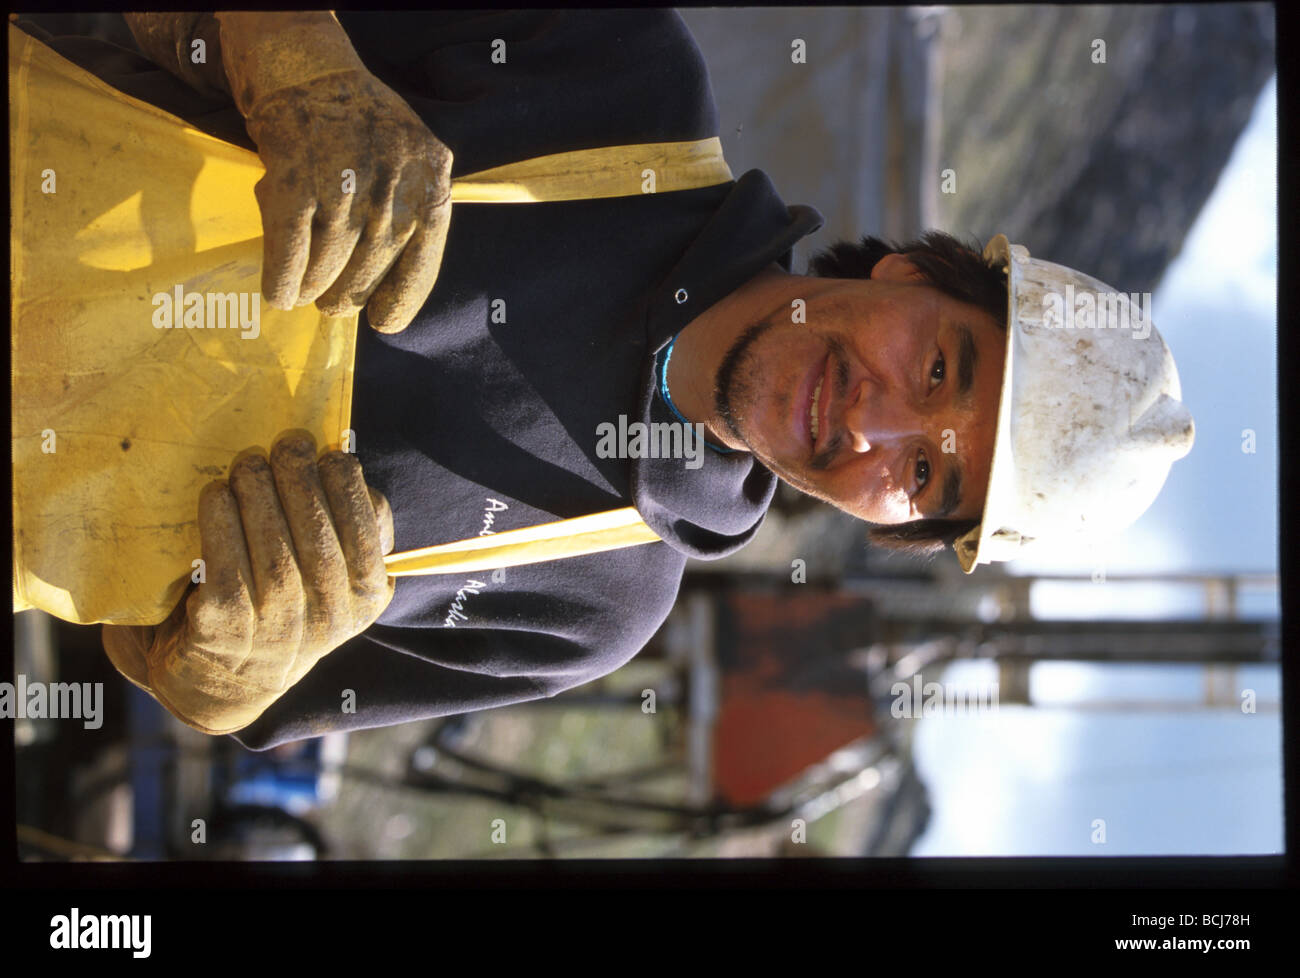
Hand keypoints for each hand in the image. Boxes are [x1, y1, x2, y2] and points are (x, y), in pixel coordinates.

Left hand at [102, 431, 394, 733]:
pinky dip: (220, 516)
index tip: (327, 453)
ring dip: (257, 488)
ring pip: (271, 542)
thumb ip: (352, 533)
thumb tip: (343, 463)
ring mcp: (276, 624)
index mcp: (365, 597)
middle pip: (318, 531)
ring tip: (249, 463)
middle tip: (285, 443)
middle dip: (300, 475)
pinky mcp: (224, 625)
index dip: (347, 483)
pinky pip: (223, 558)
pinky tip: (217, 493)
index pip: (368, 529)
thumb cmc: (289, 607)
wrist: (229, 678)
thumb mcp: (338, 583)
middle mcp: (327, 616)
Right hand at [243, 69, 453, 333]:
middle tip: (333, 305)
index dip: (402, 300)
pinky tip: (278, 294)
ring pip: (328, 267)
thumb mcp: (411, 163)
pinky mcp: (295, 182)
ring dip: (313, 289)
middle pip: (369, 271)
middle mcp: (393, 185)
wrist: (308, 72)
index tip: (384, 323)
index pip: (423, 263)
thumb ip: (412, 214)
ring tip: (305, 294)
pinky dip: (282, 279)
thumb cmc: (361, 126)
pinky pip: (290, 252)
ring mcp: (344, 183)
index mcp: (431, 182)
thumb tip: (392, 291)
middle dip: (347, 297)